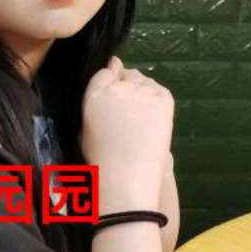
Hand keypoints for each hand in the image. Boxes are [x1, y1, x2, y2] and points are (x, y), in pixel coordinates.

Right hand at [80, 56, 174, 209]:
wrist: (126, 180)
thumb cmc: (100, 159)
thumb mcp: (86, 124)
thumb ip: (96, 100)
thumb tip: (108, 80)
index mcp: (95, 93)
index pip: (105, 71)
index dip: (111, 81)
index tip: (114, 94)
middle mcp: (119, 86)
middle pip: (126, 74)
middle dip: (127, 86)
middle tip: (128, 110)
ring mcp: (143, 91)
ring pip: (144, 80)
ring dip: (142, 91)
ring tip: (141, 116)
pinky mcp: (164, 99)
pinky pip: (159, 90)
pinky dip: (156, 98)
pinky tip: (152, 117)